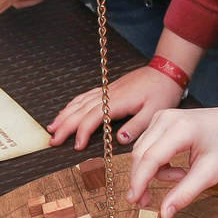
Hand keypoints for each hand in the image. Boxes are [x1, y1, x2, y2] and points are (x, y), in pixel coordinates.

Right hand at [50, 62, 182, 149]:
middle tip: (52, 140)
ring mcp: (106, 91)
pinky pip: (85, 96)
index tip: (76, 146)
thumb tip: (118, 140)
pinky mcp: (108, 89)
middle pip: (80, 110)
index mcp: (118, 101)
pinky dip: (72, 104)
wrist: (166, 71)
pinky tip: (66, 111)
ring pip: (79, 103)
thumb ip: (137, 126)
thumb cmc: (162, 92)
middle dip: (64, 126)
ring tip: (52, 128)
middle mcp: (108, 95)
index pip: (93, 117)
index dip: (82, 132)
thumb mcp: (155, 112)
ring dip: (64, 115)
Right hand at [126, 103, 217, 217]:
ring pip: (142, 151)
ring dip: (153, 172)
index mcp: (181, 128)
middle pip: (140, 154)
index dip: (139, 182)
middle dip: (141, 181)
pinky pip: (148, 146)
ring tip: (181, 178)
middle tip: (147, 203)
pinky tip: (177, 168)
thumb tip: (163, 214)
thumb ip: (185, 193)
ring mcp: (162, 117)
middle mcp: (166, 118)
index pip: (150, 158)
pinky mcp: (160, 120)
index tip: (134, 202)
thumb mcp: (211, 173)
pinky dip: (157, 163)